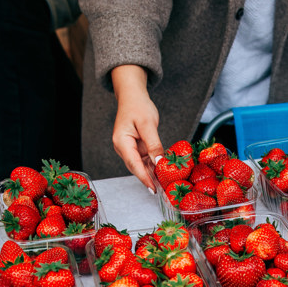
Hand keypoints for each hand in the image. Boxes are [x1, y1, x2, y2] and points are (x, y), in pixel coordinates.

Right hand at [110, 64, 163, 191]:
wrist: (132, 96)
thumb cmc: (138, 106)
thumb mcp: (148, 124)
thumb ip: (153, 144)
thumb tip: (159, 162)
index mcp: (121, 142)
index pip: (134, 164)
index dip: (144, 178)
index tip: (153, 189)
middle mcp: (123, 147)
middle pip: (137, 167)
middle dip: (149, 178)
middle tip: (163, 190)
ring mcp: (129, 148)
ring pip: (142, 164)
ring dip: (153, 173)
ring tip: (166, 183)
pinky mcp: (135, 147)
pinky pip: (145, 159)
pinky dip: (154, 164)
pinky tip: (164, 170)